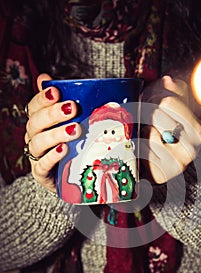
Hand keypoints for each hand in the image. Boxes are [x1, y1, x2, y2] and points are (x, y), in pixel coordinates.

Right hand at [24, 74, 80, 191]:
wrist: (70, 176)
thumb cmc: (71, 145)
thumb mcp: (69, 122)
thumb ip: (60, 101)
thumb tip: (45, 77)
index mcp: (38, 122)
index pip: (34, 107)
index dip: (43, 99)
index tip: (57, 92)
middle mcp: (33, 137)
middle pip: (36, 123)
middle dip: (53, 114)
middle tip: (73, 108)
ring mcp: (36, 156)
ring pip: (38, 143)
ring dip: (56, 134)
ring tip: (75, 129)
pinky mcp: (41, 173)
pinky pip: (43, 165)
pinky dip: (52, 157)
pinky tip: (64, 150)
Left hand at [141, 75, 200, 183]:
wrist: (150, 164)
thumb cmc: (159, 133)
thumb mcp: (168, 110)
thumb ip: (173, 93)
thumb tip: (168, 80)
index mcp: (197, 130)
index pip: (170, 102)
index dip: (155, 98)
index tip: (151, 102)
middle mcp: (192, 148)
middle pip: (158, 116)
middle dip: (147, 113)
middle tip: (144, 118)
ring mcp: (179, 163)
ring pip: (151, 134)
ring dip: (143, 131)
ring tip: (144, 134)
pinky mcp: (163, 174)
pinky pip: (144, 150)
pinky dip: (139, 147)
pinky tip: (142, 148)